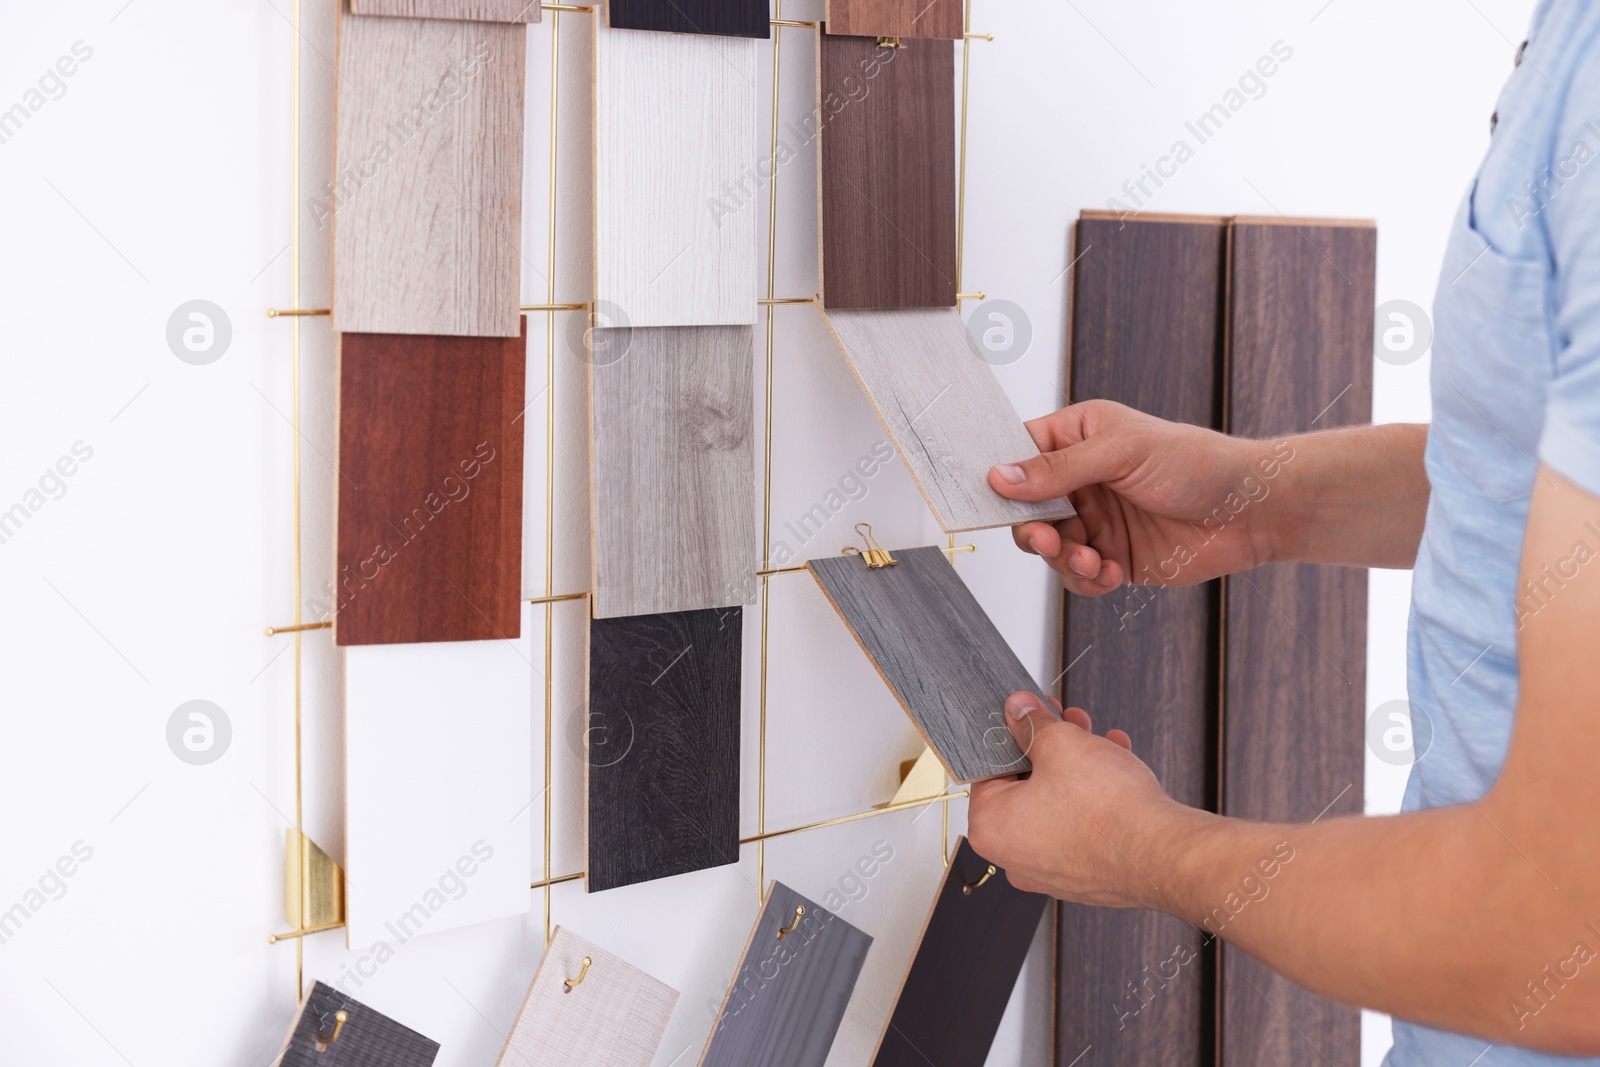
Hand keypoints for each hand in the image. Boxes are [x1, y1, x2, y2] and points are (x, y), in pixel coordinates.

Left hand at [967, 692, 1196, 906]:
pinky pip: (1081, 826)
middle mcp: (1015, 858)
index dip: (1013, 734)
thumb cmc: (1106, 810)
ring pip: (1056, 804)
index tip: (1029, 716)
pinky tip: (1116, 765)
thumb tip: (1019, 709)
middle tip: (1067, 722)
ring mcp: (1052, 870)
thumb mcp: (1060, 744)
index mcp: (991, 829)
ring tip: (1100, 740)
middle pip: (1025, 786)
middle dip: (1051, 747)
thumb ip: (1033, 724)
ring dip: (1077, 766)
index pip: (989, 770)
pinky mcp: (1086, 875)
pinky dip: (1095, 796)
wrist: (1161, 854)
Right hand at [986, 400, 1291, 595]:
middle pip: (1027, 509)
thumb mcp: (1121, 453)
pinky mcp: (1114, 557)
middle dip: (1032, 530)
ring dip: (1064, 559)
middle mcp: (1082, 479)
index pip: (1019, 452)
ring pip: (1049, 548)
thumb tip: (1000, 477)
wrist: (1252, 511)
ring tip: (1092, 560)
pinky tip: (1111, 573)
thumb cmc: (1198, 463)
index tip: (989, 496)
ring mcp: (1097, 520)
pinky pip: (1078, 576)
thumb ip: (1058, 469)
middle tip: (1046, 540)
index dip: (999, 474)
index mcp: (1079, 437)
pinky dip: (1088, 580)